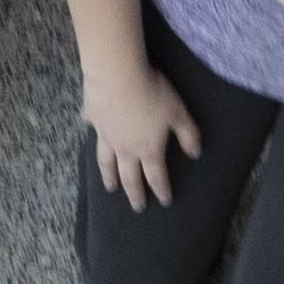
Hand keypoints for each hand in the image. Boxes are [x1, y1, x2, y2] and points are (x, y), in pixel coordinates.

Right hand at [77, 60, 199, 205]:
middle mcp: (125, 148)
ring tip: (110, 187)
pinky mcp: (93, 119)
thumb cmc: (152, 94)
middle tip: (137, 207)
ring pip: (106, 162)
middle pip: (129, 177)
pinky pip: (92, 129)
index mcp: (148, 149)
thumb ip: (188, 134)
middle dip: (135, 193)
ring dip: (109, 177)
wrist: (117, 76)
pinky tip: (88, 129)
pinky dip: (91, 131)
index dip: (161, 190)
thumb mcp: (178, 113)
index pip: (156, 176)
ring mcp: (106, 135)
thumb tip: (195, 153)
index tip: (164, 202)